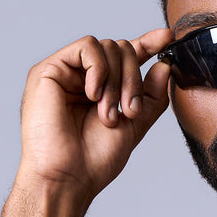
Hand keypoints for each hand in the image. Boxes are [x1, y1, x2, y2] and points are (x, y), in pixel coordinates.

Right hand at [16, 25, 174, 200]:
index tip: (167, 38)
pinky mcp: (49, 69)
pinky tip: (94, 95)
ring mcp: (65, 73)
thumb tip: (164, 65)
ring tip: (108, 114)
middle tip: (130, 112)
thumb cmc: (94, 161)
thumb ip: (151, 97)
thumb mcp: (134, 126)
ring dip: (117, 81)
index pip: (125, 58)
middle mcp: (82, 78)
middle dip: (133, 79)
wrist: (67, 178)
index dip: (147, 44)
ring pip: (107, 47)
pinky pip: (87, 47)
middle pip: (120, 49)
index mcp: (101, 90)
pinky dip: (99, 69)